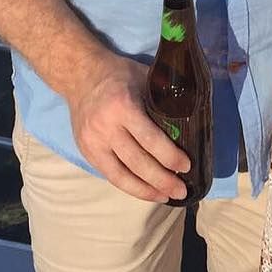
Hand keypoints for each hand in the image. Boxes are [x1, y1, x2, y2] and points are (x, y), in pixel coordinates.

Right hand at [66, 51, 191, 202]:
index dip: (169, 156)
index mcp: (123, 106)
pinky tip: (145, 191)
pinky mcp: (86, 152)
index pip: (149, 139)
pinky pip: (110, 175)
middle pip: (137, 162)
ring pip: (121, 175)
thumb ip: (164, 95)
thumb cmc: (118, 74)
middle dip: (162, 180)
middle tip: (182, 191)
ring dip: (146, 190)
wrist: (79, 75)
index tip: (186, 166)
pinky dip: (129, 186)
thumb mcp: (144, 76)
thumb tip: (192, 115)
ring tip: (166, 197)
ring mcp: (93, 142)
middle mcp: (106, 127)